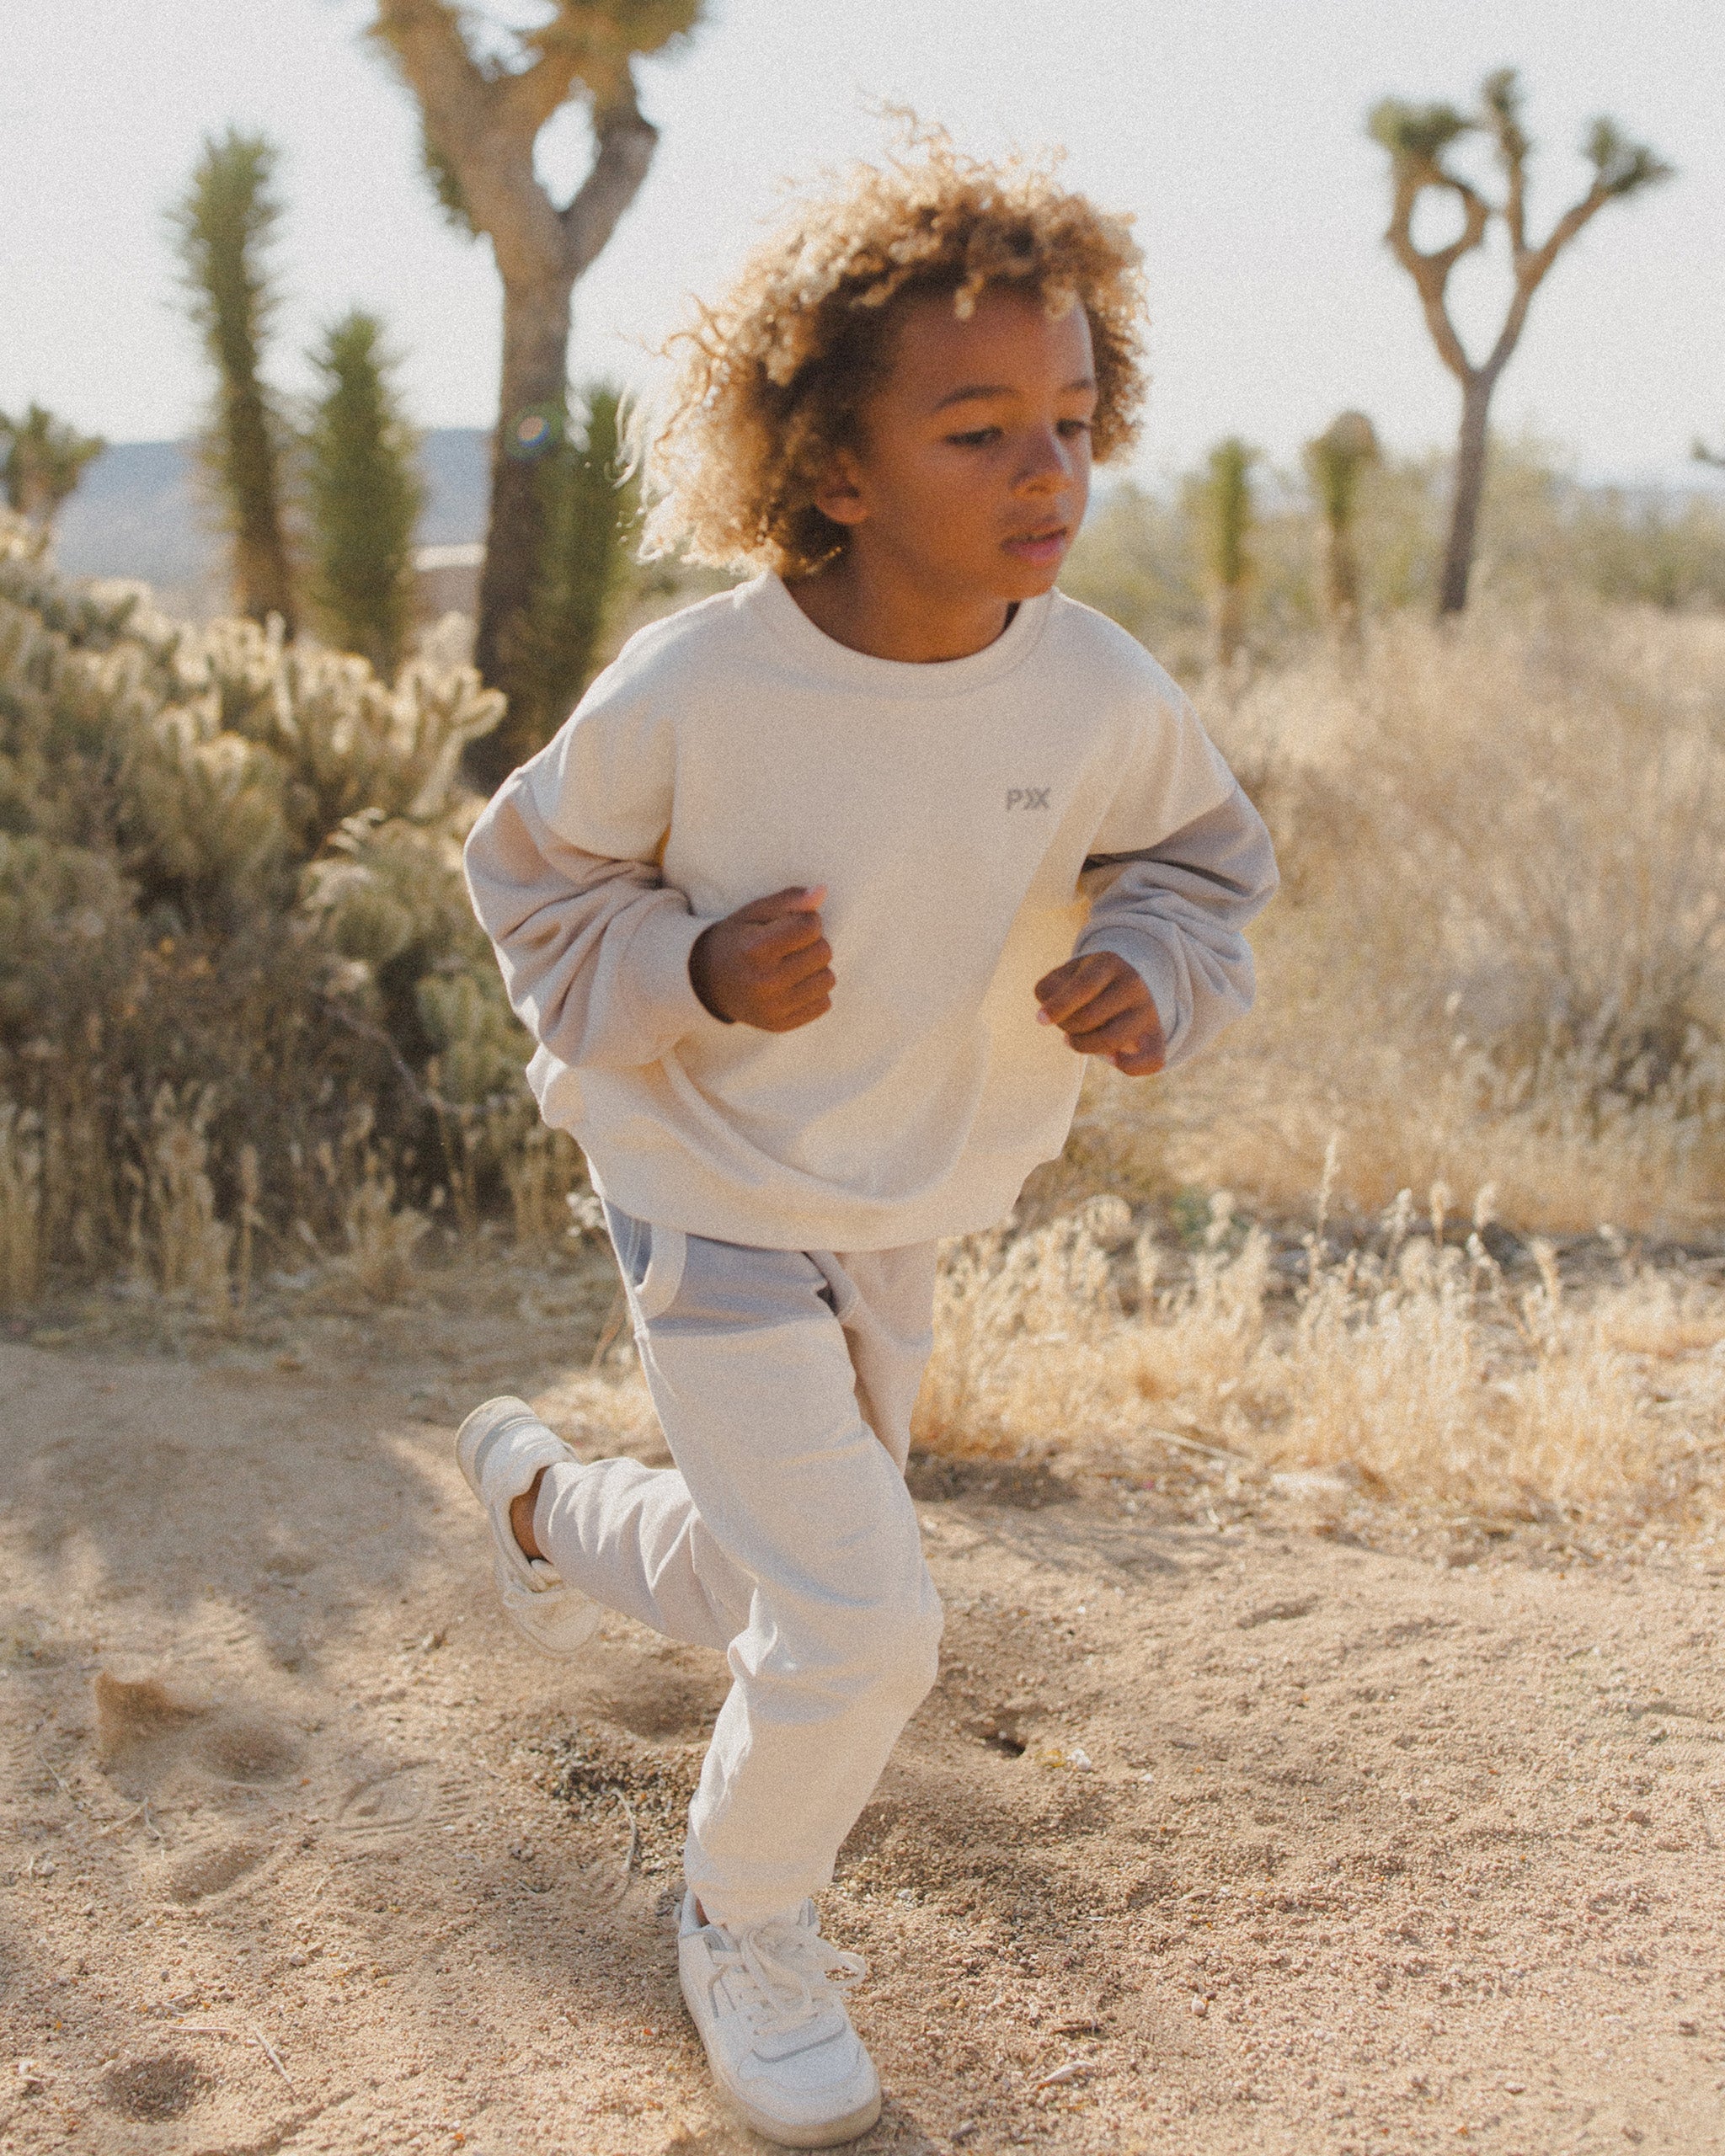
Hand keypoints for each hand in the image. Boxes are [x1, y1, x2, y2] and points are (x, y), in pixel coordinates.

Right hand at [689, 886, 833, 1031]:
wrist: (705, 984)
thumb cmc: (736, 941)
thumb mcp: (754, 913)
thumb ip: (789, 900)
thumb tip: (822, 891)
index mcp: (755, 948)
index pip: (810, 926)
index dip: (806, 920)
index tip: (790, 925)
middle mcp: (764, 981)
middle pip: (823, 952)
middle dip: (812, 943)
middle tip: (789, 947)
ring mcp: (773, 1008)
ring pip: (828, 979)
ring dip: (816, 968)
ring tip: (792, 966)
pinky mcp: (780, 1025)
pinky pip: (823, 1004)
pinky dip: (813, 992)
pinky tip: (793, 986)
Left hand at [1034, 952, 1165, 1074]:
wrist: (1127, 987)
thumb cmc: (1085, 985)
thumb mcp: (1065, 975)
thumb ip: (1048, 989)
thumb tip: (1048, 1015)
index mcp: (1109, 963)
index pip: (1083, 986)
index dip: (1059, 1006)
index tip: (1040, 1020)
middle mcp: (1133, 984)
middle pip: (1089, 1017)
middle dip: (1067, 1026)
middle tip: (1065, 1024)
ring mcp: (1148, 1011)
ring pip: (1110, 1040)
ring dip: (1083, 1046)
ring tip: (1075, 1040)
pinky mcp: (1157, 1037)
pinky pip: (1151, 1061)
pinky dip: (1128, 1066)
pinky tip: (1111, 1059)